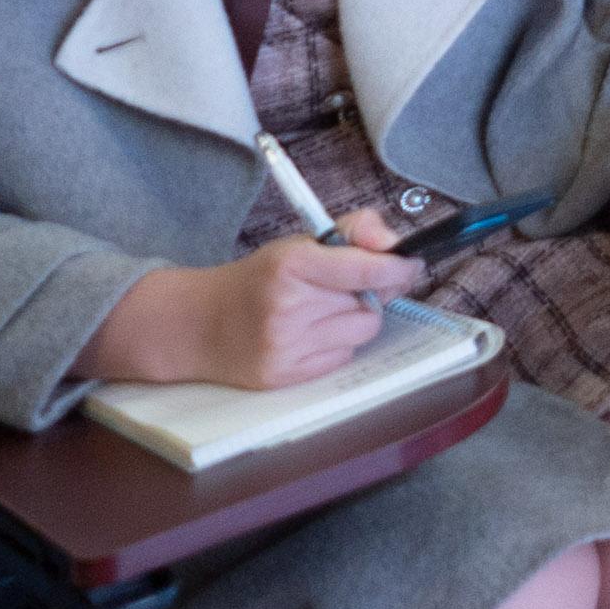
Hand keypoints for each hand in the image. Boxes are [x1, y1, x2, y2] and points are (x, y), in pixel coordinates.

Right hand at [107, 229, 425, 390]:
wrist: (197, 325)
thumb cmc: (257, 279)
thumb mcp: (299, 242)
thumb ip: (354, 231)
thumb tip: (396, 243)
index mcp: (291, 264)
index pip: (365, 268)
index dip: (397, 267)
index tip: (412, 264)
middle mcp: (288, 306)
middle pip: (370, 303)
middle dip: (372, 292)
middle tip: (354, 285)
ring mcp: (285, 345)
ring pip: (362, 332)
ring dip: (356, 319)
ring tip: (327, 310)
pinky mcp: (283, 376)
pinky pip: (342, 357)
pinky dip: (337, 344)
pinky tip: (311, 333)